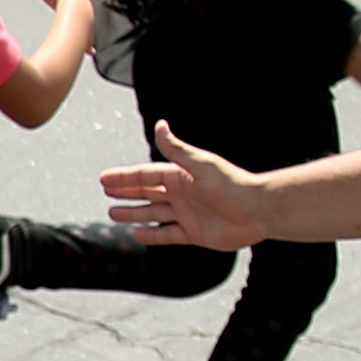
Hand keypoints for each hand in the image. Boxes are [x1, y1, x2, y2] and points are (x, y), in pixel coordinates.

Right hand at [100, 123, 263, 248]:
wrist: (256, 210)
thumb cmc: (230, 184)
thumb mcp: (198, 163)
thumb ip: (176, 148)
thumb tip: (160, 125)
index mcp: (180, 176)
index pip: (145, 175)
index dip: (124, 177)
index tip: (104, 178)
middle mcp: (181, 194)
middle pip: (147, 193)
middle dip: (126, 192)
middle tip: (106, 192)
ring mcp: (186, 215)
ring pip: (153, 214)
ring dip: (134, 213)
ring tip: (113, 214)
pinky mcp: (194, 233)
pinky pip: (167, 235)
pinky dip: (152, 236)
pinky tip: (137, 234)